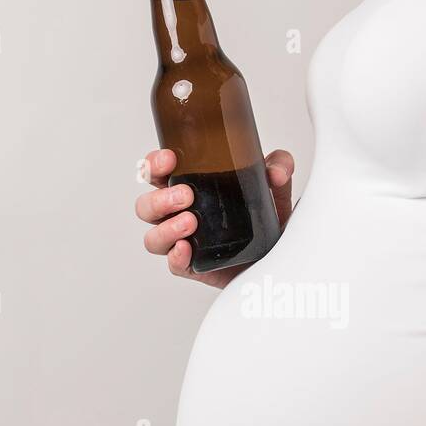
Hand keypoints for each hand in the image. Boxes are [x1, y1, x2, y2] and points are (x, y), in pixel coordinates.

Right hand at [135, 148, 294, 288]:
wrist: (277, 254)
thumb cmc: (264, 218)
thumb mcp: (274, 185)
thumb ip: (279, 166)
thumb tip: (275, 173)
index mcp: (189, 186)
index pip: (157, 173)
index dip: (154, 164)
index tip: (169, 159)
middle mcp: (179, 213)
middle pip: (146, 206)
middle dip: (160, 199)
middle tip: (187, 195)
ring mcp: (182, 241)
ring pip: (153, 238)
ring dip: (166, 228)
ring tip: (191, 222)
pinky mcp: (192, 267)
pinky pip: (173, 265)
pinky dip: (176, 257)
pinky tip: (186, 249)